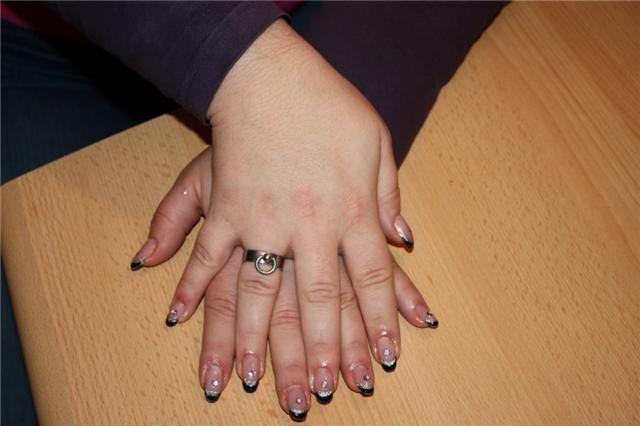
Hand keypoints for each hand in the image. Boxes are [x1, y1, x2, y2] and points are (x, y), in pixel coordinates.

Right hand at [133, 18, 433, 402]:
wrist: (272, 74)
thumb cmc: (329, 106)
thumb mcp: (378, 143)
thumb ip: (390, 194)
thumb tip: (403, 239)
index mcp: (352, 210)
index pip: (371, 280)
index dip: (379, 324)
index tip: (383, 361)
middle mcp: (309, 225)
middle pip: (317, 301)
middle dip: (321, 352)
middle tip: (324, 393)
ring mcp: (262, 220)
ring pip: (259, 294)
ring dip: (253, 340)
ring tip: (246, 382)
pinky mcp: (225, 208)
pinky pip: (207, 255)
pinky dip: (189, 286)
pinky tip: (176, 319)